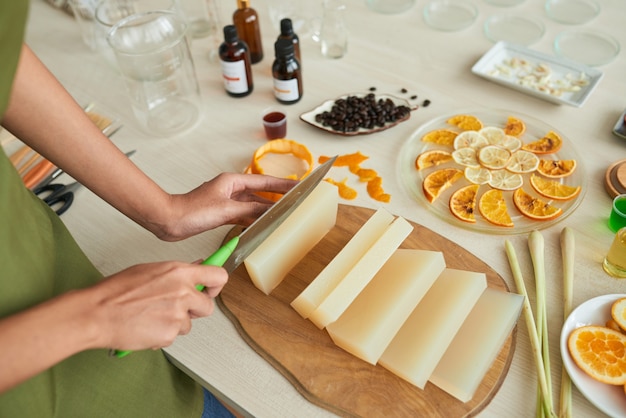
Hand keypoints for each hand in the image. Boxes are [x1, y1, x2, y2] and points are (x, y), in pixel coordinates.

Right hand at [91, 261, 227, 350]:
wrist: (96, 313)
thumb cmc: (116, 291)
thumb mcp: (150, 270)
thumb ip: (177, 272)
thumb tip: (198, 267)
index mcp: (179, 272)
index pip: (218, 275)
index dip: (217, 285)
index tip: (211, 288)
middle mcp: (183, 292)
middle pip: (208, 306)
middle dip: (194, 310)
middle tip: (175, 308)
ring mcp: (178, 314)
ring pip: (188, 324)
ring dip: (175, 323)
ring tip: (151, 316)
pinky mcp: (169, 334)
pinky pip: (173, 336)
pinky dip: (162, 334)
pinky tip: (145, 326)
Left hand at [156, 173, 297, 240]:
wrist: (169, 220)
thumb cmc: (191, 211)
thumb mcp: (226, 210)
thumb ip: (251, 209)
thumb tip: (270, 209)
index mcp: (232, 181)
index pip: (264, 182)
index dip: (282, 184)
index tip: (298, 185)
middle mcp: (230, 189)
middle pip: (260, 192)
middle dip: (278, 196)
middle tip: (296, 198)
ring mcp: (225, 201)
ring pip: (252, 204)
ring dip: (266, 208)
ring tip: (283, 212)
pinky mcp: (221, 213)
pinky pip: (244, 214)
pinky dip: (254, 218)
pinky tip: (262, 223)